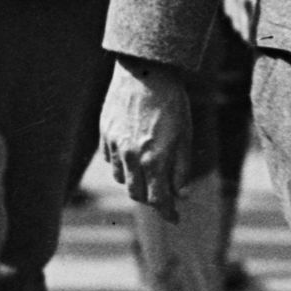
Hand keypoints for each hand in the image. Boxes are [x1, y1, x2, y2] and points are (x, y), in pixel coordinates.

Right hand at [100, 60, 197, 219]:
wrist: (146, 71)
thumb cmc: (172, 103)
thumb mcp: (185, 136)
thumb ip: (181, 169)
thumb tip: (180, 195)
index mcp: (155, 160)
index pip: (158, 200)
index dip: (168, 213)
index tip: (175, 219)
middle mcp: (132, 158)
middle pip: (137, 194)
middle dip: (151, 197)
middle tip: (163, 192)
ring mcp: (115, 146)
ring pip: (122, 179)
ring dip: (135, 180)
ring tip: (148, 167)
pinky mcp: (104, 134)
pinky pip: (110, 160)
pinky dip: (121, 163)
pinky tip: (132, 150)